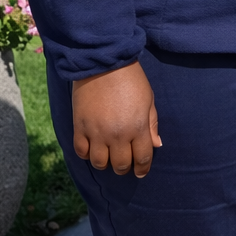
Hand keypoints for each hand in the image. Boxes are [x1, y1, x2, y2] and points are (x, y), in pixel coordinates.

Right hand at [70, 61, 162, 176]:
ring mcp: (97, 133)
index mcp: (138, 127)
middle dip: (125, 167)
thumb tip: (156, 145)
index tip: (141, 171)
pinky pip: (81, 152)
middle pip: (121, 164)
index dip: (143, 168)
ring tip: (108, 156)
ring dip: (106, 163)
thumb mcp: (149, 99)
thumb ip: (152, 124)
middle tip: (124, 162)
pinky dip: (87, 154)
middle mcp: (117, 135)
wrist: (103, 64)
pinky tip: (92, 149)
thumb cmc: (131, 80)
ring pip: (100, 163)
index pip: (142, 158)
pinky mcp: (79, 128)